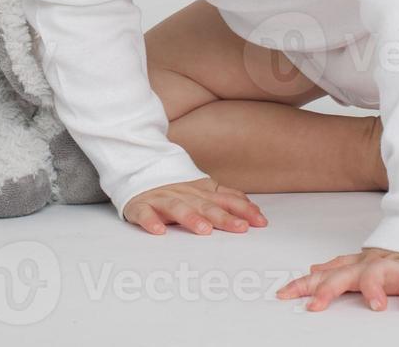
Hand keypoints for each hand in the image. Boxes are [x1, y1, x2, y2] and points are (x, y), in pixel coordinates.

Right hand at [120, 176, 266, 235]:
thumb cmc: (175, 187)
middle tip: (240, 228)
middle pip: (205, 205)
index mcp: (201, 191)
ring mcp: (161, 198)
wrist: (138, 168)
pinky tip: (159, 231)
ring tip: (204, 230)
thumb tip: (254, 209)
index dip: (244, 210)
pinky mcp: (140, 205)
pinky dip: (151, 221)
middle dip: (223, 217)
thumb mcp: (203, 190)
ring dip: (191, 218)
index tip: (260, 222)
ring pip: (177, 208)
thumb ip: (227, 198)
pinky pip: (145, 213)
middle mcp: (184, 193)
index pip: (226, 200)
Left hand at [275, 247, 398, 310]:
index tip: (283, 295)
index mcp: (357, 266)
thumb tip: (311, 271)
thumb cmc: (395, 257)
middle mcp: (372, 265)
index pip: (326, 276)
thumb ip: (337, 269)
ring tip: (376, 305)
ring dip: (375, 288)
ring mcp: (396, 267)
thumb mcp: (362, 264)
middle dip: (329, 290)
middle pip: (346, 276)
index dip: (304, 285)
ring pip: (381, 274)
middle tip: (316, 306)